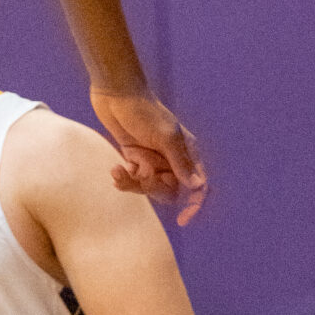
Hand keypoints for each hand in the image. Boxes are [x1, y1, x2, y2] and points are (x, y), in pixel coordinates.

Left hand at [90, 85, 207, 225]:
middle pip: (170, 190)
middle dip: (152, 188)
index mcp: (188, 152)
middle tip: (138, 174)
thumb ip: (180, 162)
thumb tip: (197, 186)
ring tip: (118, 172)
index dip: (194, 204)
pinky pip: (134, 180)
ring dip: (133, 184)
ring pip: (149, 187)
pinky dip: (124, 179)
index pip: (198, 186)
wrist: (115, 94)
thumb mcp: (165, 136)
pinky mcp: (135, 158)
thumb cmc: (144, 111)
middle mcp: (173, 159)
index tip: (183, 220)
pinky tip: (116, 170)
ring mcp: (154, 159)